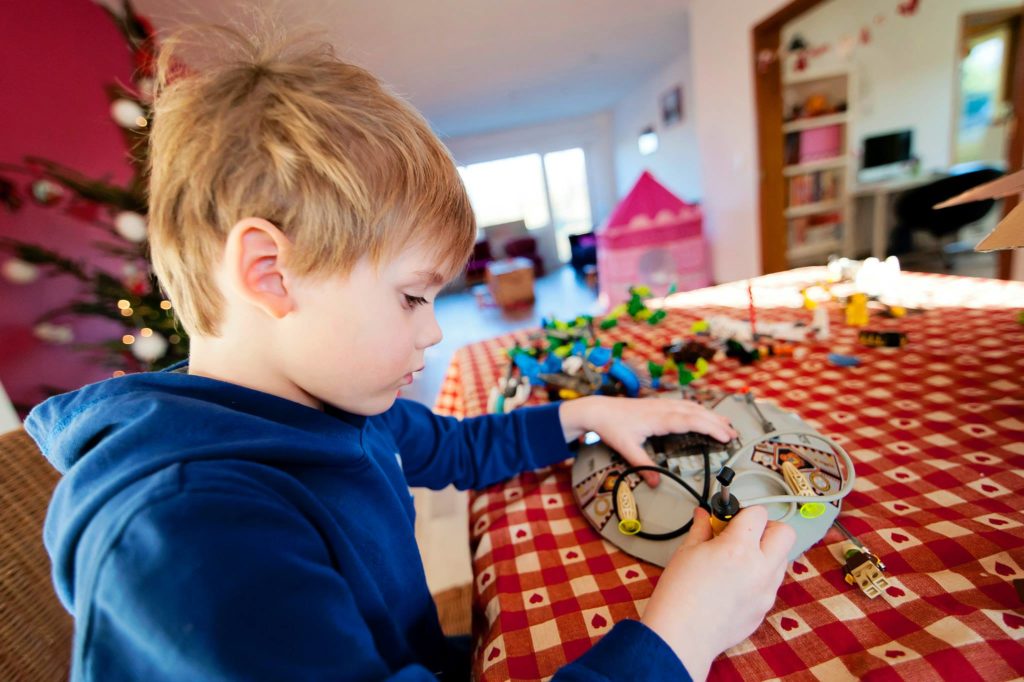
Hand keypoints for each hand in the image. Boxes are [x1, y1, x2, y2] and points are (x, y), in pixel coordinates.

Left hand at [558, 395, 737, 485]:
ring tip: (727, 424)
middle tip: (734, 434)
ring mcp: (662, 404)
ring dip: (710, 415)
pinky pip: (685, 404)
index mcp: (658, 419)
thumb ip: (643, 466)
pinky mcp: (659, 404)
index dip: (710, 427)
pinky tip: (705, 414)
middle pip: (696, 413)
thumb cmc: (612, 427)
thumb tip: (657, 484)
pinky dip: (699, 410)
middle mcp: (663, 408)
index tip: (725, 435)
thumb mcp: (626, 449)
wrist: (598, 409)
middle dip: (717, 422)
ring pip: (692, 406)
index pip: (690, 421)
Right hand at [641, 507, 794, 680]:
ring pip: (782, 560)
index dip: (743, 512)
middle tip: (745, 534)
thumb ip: (701, 529)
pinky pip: (772, 584)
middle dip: (767, 528)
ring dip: (766, 553)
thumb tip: (704, 516)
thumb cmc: (679, 595)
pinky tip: (736, 583)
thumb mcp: (686, 552)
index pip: (758, 513)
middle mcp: (760, 568)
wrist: (682, 636)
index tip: (730, 519)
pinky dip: (760, 577)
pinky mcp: (764, 609)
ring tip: (738, 560)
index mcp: (738, 548)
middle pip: (785, 533)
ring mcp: (766, 591)